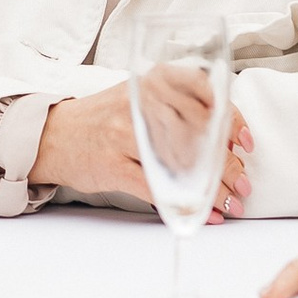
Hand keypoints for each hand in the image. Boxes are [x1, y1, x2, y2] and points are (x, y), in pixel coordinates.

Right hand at [31, 85, 253, 220]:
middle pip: (200, 134)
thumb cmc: (102, 120)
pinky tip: (202, 214)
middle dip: (229, 165)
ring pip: (185, 163)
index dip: (233, 121)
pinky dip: (188, 205)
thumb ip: (176, 105)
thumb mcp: (139, 97)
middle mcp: (141, 104)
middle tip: (243, 183)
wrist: (53, 137)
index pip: (205, 95)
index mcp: (151, 83)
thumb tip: (226, 136)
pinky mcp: (115, 166)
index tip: (244, 144)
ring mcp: (126, 134)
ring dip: (215, 189)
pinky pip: (161, 189)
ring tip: (231, 203)